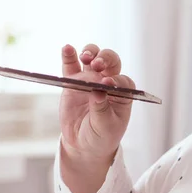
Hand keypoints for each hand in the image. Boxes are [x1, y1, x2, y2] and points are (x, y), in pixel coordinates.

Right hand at [59, 44, 134, 162]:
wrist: (85, 144)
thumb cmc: (102, 135)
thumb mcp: (105, 127)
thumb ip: (101, 109)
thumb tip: (98, 92)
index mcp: (123, 93)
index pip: (122, 81)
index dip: (115, 80)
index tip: (107, 83)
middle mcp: (109, 82)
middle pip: (111, 62)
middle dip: (105, 59)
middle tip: (97, 64)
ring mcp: (90, 80)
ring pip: (93, 57)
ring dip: (90, 52)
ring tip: (85, 56)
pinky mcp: (73, 82)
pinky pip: (71, 66)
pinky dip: (69, 55)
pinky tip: (67, 48)